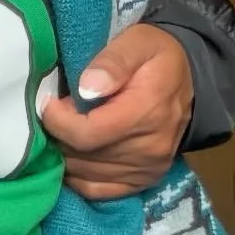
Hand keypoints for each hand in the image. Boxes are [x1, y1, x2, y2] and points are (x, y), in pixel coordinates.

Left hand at [41, 24, 193, 200]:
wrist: (185, 80)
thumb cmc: (154, 57)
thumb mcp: (136, 44)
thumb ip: (112, 62)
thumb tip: (87, 87)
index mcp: (147, 112)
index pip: (88, 134)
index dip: (57, 121)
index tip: (48, 103)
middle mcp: (150, 148)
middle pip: (83, 156)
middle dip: (59, 135)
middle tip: (56, 114)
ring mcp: (148, 168)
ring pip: (85, 174)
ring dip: (65, 154)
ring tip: (65, 129)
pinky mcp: (143, 180)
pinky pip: (98, 190)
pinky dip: (77, 176)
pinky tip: (71, 155)